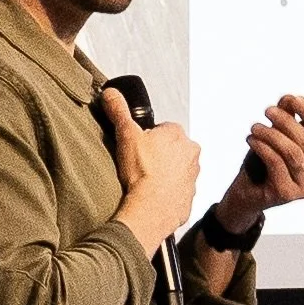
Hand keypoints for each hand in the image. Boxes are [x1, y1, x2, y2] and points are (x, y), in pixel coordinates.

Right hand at [99, 86, 201, 256]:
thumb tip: (111, 94)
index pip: (162, 129)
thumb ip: (118, 111)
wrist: (151, 210)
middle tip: (138, 166)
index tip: (136, 149)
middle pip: (171, 150)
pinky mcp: (189, 198)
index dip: (146, 138)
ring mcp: (192, 177)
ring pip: (176, 170)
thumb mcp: (125, 135)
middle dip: (157, 156)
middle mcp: (191, 154)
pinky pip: (177, 192)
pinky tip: (151, 197)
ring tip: (144, 183)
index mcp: (178, 134)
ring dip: (163, 175)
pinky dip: (167, 194)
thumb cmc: (142, 173)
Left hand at [216, 94, 303, 233]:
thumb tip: (289, 98)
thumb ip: (287, 119)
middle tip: (267, 110)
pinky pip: (276, 163)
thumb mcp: (278, 138)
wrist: (247, 196)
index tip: (291, 98)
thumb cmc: (265, 165)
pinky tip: (251, 140)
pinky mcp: (288, 194)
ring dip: (271, 134)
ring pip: (292, 152)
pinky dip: (262, 147)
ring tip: (255, 127)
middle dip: (286, 121)